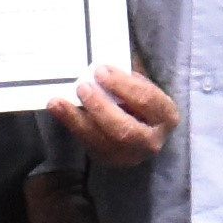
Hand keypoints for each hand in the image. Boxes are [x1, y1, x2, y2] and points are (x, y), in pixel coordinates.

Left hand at [50, 64, 177, 169]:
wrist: (141, 129)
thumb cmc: (140, 99)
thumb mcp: (141, 84)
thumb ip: (127, 76)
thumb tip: (103, 63)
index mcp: (166, 116)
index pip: (147, 100)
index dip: (123, 85)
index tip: (101, 70)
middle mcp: (151, 140)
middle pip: (124, 129)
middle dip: (100, 107)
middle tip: (82, 86)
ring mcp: (129, 155)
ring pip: (102, 141)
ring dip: (78, 119)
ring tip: (58, 101)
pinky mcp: (108, 159)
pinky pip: (88, 144)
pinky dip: (71, 125)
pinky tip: (57, 109)